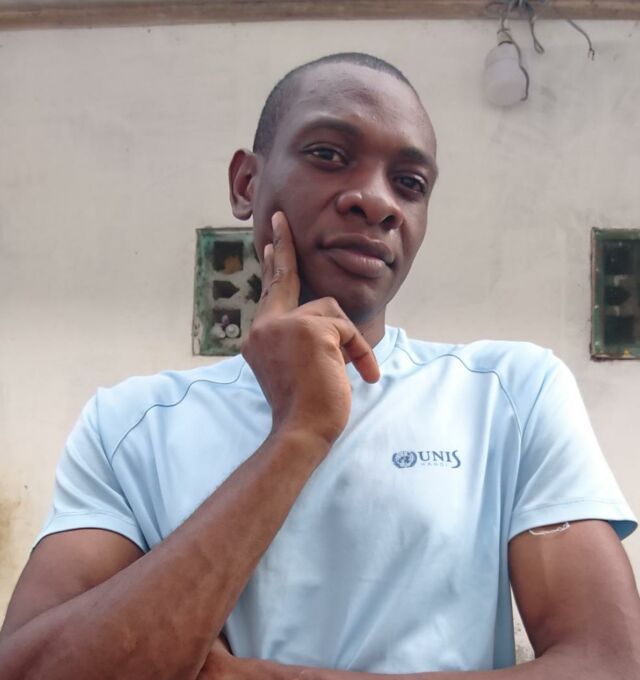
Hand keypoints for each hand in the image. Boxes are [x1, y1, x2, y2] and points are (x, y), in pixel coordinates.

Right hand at [242, 211, 379, 446]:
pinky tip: (360, 375)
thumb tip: (326, 321)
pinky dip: (360, 353)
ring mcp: (284, 325)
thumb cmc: (304, 410)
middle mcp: (265, 326)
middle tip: (281, 219)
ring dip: (347, 343)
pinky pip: (348, 330)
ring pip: (331, 312)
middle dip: (283, 246)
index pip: (270, 293)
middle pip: (287, 281)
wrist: (301, 431)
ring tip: (346, 374)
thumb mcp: (298, 368)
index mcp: (260, 336)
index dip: (273, 265)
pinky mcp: (310, 329)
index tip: (269, 241)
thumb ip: (301, 339)